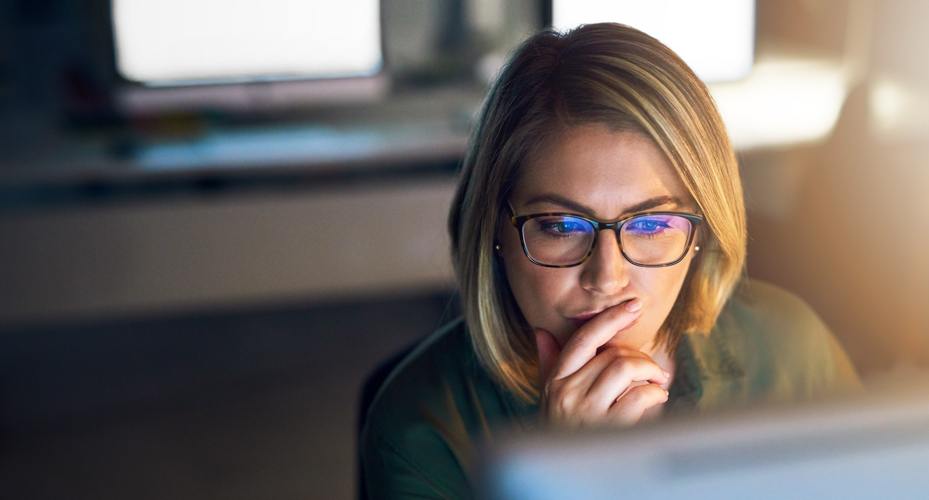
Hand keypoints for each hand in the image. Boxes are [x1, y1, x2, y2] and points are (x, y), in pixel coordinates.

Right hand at [534, 299, 670, 426]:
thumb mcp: (548, 399)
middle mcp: (567, 393)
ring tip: (656, 383)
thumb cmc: (561, 435)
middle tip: (652, 370)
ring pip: (626, 368)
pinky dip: (655, 394)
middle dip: (640, 358)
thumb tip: (540, 332)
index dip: (610, 318)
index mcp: (554, 381)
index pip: (584, 339)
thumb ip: (549, 365)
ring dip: (650, 372)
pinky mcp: (608, 430)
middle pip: (612, 354)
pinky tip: (656, 400)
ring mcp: (587, 412)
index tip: (633, 306)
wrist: (564, 480)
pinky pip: (640, 396)